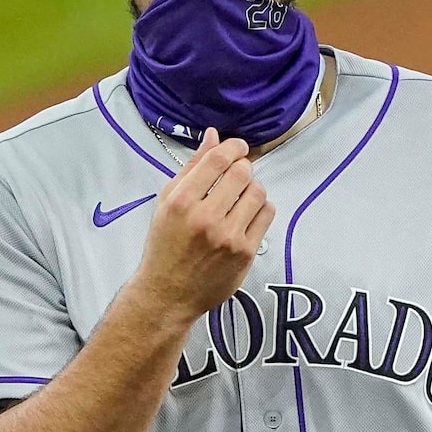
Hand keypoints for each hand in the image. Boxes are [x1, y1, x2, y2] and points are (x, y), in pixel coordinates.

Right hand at [134, 130, 275, 324]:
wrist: (168, 294)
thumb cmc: (165, 247)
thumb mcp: (167, 203)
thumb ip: (192, 168)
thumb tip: (213, 137)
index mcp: (182, 202)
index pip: (218, 159)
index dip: (233, 147)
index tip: (236, 148)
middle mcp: (205, 218)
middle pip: (242, 172)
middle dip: (242, 168)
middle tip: (236, 176)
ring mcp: (228, 237)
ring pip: (258, 192)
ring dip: (252, 188)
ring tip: (239, 198)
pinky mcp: (245, 253)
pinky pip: (266, 215)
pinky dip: (260, 209)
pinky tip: (246, 216)